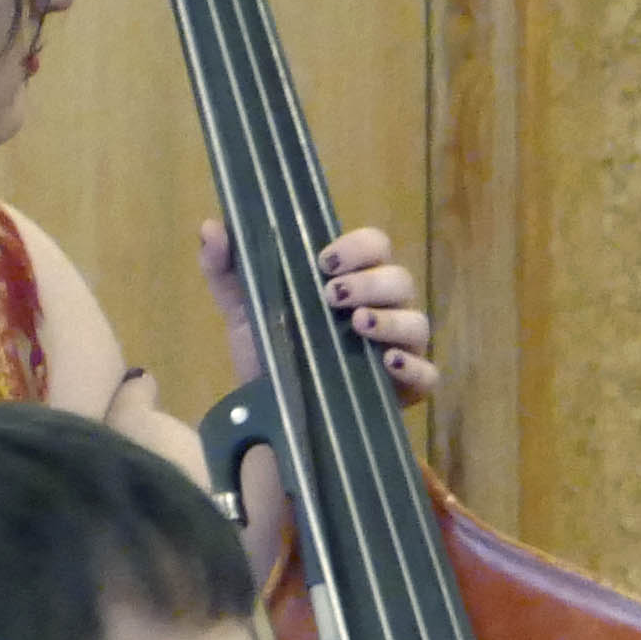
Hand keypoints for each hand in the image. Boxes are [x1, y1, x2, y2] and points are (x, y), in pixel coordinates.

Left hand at [199, 218, 438, 403]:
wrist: (271, 413)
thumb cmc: (268, 353)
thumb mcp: (242, 310)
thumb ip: (225, 269)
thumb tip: (211, 226)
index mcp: (351, 282)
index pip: (374, 247)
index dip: (358, 247)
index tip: (323, 261)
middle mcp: (383, 309)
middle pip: (399, 280)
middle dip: (370, 282)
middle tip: (332, 295)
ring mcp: (398, 348)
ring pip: (417, 322)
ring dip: (391, 319)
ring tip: (357, 325)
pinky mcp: (407, 388)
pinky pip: (429, 373)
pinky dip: (414, 366)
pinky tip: (387, 363)